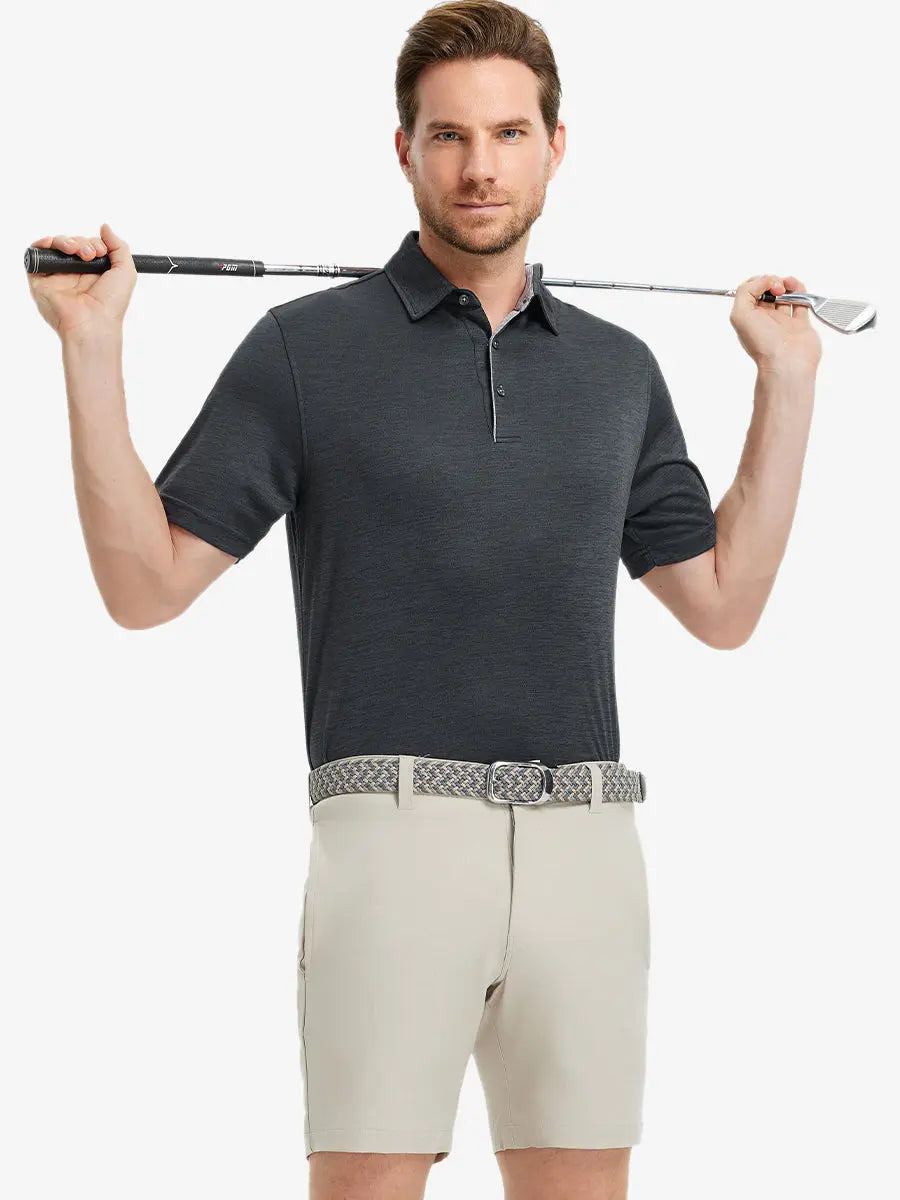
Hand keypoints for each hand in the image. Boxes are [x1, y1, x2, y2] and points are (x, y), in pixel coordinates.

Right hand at [27, 223, 136, 340]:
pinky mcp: (40, 279)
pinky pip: (36, 254)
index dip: (94, 243)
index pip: (88, 247)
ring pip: (55, 246)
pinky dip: (44, 244)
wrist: (93, 323)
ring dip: (66, 241)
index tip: (102, 251)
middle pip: (72, 244)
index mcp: (93, 274)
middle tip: (91, 255)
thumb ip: (119, 246)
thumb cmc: (111, 305)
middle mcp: (74, 274)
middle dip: (82, 242)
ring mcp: (56, 276)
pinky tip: (59, 249)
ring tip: (77, 251)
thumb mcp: (126, 272)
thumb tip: (105, 227)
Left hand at [730, 274, 821, 374]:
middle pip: (767, 291)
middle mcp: (765, 320)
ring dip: (787, 284)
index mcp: (749, 318)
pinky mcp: (800, 325)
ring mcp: (783, 322)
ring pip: (785, 295)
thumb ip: (745, 292)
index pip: (750, 292)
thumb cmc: (763, 344)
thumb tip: (763, 280)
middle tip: (777, 288)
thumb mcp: (740, 314)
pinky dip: (801, 292)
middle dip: (772, 282)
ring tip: (788, 286)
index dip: (757, 282)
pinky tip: (798, 290)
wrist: (787, 363)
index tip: (765, 284)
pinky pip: (801, 303)